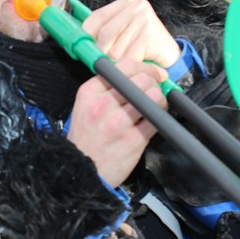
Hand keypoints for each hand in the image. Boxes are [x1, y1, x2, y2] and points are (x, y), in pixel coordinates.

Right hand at [67, 59, 167, 187]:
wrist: (79, 172)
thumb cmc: (85, 139)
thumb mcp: (84, 106)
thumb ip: (105, 89)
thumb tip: (136, 76)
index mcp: (90, 93)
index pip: (124, 66)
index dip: (145, 68)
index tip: (153, 73)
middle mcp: (103, 105)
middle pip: (142, 80)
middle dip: (154, 83)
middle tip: (155, 90)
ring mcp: (118, 123)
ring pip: (153, 97)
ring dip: (160, 99)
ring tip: (156, 106)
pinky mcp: (133, 140)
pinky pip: (156, 120)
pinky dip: (160, 117)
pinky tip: (155, 120)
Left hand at [81, 0, 180, 67]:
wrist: (169, 55)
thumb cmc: (142, 46)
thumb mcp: (122, 34)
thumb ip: (104, 33)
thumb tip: (80, 44)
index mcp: (124, 3)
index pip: (95, 18)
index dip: (87, 37)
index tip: (86, 50)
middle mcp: (134, 6)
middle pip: (104, 34)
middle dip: (102, 54)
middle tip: (106, 64)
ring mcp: (143, 18)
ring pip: (115, 49)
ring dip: (116, 64)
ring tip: (122, 67)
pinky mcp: (149, 34)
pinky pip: (128, 58)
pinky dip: (127, 68)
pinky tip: (131, 69)